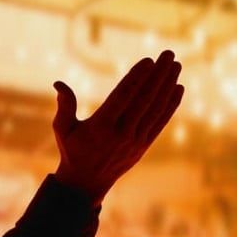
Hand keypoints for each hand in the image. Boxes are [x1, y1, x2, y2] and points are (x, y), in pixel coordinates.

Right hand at [51, 50, 183, 205]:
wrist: (86, 182)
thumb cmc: (72, 150)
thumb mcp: (63, 129)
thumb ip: (64, 106)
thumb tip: (58, 83)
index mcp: (100, 126)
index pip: (123, 97)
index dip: (137, 78)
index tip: (148, 60)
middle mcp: (120, 134)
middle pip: (144, 99)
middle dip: (158, 75)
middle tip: (168, 54)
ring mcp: (134, 141)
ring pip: (155, 109)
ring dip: (167, 86)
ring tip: (176, 66)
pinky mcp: (143, 146)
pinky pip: (160, 123)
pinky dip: (171, 105)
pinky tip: (178, 88)